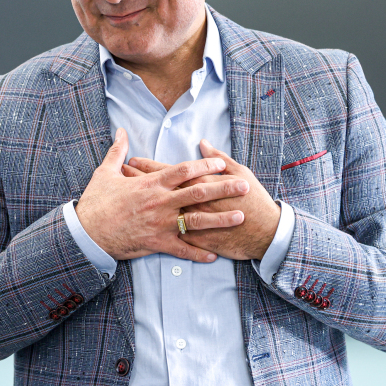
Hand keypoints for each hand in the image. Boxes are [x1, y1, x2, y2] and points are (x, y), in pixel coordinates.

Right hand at [75, 128, 250, 262]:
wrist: (87, 232)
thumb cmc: (96, 202)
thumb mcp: (105, 172)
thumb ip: (118, 151)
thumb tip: (121, 132)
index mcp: (151, 184)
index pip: (184, 171)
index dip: (205, 166)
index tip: (221, 163)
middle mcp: (160, 202)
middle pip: (198, 193)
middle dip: (223, 189)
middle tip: (244, 186)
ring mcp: (160, 224)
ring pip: (196, 220)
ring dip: (220, 219)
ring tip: (240, 216)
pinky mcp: (156, 243)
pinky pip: (182, 249)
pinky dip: (198, 253)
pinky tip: (214, 255)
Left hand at [123, 139, 280, 260]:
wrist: (265, 231)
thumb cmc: (254, 200)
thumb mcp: (240, 172)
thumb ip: (219, 159)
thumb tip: (203, 144)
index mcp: (202, 184)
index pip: (169, 172)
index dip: (148, 167)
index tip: (131, 161)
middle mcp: (194, 203)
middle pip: (160, 192)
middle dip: (138, 184)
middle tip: (120, 178)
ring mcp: (194, 223)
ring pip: (161, 215)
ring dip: (143, 209)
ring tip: (125, 203)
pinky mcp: (198, 241)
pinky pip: (174, 240)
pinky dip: (158, 236)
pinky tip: (141, 233)